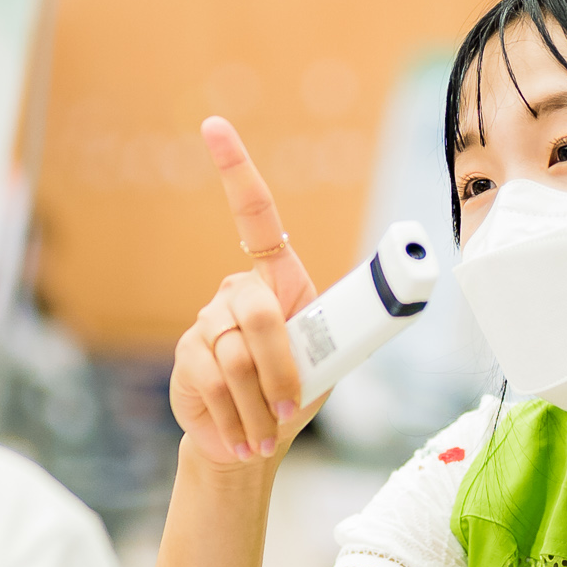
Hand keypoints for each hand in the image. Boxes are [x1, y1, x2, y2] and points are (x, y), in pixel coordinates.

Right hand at [170, 117, 322, 467]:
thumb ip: (333, 334)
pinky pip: (212, 379)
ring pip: (236, 354)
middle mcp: (237, 291)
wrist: (252, 441)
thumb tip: (379, 311)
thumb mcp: (326, 361)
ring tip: (266, 430)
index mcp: (277, 279)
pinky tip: (241, 433)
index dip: (234, 167)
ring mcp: (207, 322)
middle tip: (291, 410)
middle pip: (257, 313)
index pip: (254, 215)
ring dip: (259, 402)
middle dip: (280, 368)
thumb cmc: (295, 395)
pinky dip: (235, 414)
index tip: (213, 125)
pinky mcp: (186, 356)